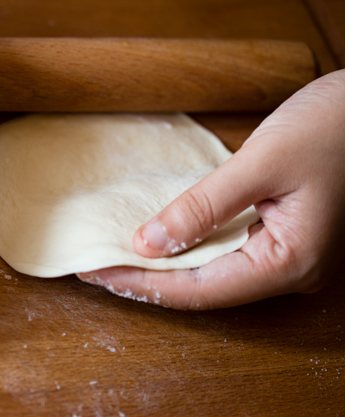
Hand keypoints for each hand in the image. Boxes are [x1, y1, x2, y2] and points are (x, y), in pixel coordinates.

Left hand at [78, 70, 344, 309]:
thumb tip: (147, 243)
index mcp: (289, 261)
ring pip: (211, 274)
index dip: (142, 283)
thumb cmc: (332, 126)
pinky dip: (186, 249)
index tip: (96, 272)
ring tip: (115, 258)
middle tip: (96, 268)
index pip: (197, 289)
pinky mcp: (279, 236)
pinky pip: (223, 253)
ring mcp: (285, 256)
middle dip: (147, 280)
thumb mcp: (262, 162)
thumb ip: (203, 205)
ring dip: (163, 267)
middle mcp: (288, 271)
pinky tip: (157, 242)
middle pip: (203, 289)